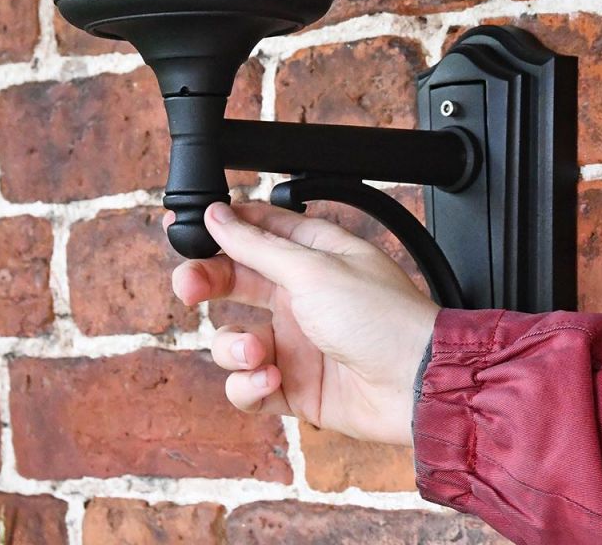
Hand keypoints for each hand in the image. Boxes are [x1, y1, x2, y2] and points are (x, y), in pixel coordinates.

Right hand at [167, 200, 438, 446]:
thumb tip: (218, 214)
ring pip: (234, 339)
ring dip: (234, 346)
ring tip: (257, 353)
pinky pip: (248, 385)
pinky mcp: (294, 386)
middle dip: (208, 282)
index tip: (185, 227)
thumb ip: (257, 246)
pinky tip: (270, 380)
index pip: (256, 229)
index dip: (220, 226)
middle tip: (188, 286)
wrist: (416, 385)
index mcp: (312, 253)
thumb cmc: (380, 316)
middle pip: (235, 281)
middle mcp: (300, 293)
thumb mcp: (312, 270)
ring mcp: (296, 340)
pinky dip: (249, 384)